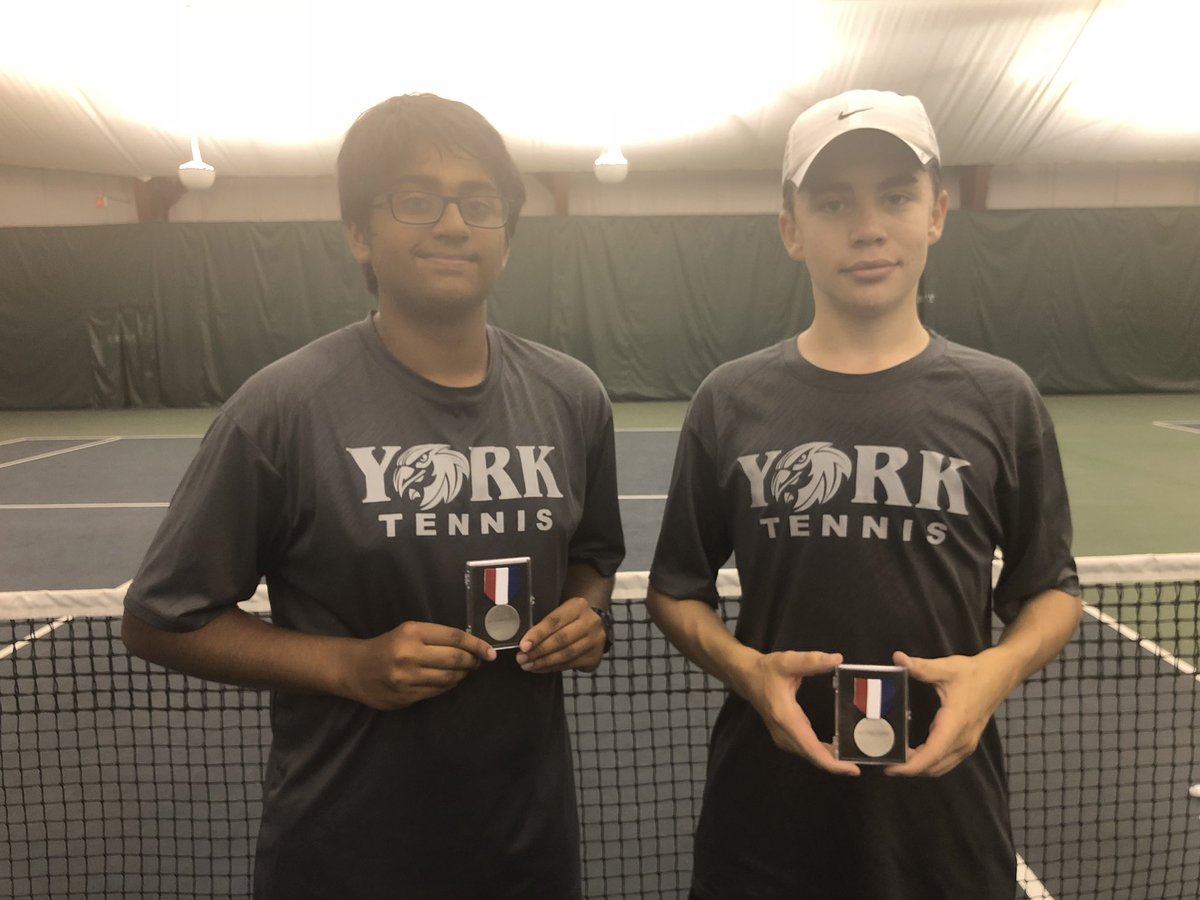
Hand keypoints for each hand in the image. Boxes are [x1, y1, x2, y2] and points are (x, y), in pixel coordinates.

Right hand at [347, 621, 495, 709]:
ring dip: (462, 675)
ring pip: (449, 679)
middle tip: (478, 662)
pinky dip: (448, 686)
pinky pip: (436, 692)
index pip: (454, 638)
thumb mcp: (408, 632)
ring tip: (465, 671)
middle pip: (455, 660)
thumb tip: (471, 647)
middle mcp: (409, 654)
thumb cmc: (387, 646)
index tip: (490, 652)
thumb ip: (436, 637)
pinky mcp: (404, 697)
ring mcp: (406, 679)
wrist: (354, 669)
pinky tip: (449, 681)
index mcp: (412, 632)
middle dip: (472, 662)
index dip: (477, 645)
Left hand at [516, 597, 606, 673]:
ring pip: (566, 655)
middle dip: (538, 651)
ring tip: (528, 665)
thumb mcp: (562, 612)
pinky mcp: (594, 657)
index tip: (523, 645)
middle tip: (522, 658)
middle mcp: (590, 623)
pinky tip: (540, 668)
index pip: (554, 621)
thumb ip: (546, 624)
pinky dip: (552, 668)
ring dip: (544, 662)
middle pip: (561, 639)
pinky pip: (570, 665)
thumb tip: (525, 642)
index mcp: (578, 607)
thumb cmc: (571, 618)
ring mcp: (595, 641)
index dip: (537, 634)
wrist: (595, 625)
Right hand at [740, 650, 859, 775]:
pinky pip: (806, 750)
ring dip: (830, 759)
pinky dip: (821, 753)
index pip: (812, 749)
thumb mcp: (789, 661)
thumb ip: (812, 660)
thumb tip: (838, 659)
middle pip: (813, 757)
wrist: (747, 676)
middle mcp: (784, 734)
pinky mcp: (784, 736)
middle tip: (864, 759)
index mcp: (786, 719)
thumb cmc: (767, 670)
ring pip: (810, 755)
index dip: (833, 763)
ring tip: (854, 755)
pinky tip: (836, 749)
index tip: (854, 769)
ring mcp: (782, 737)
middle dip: (837, 763)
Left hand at [886, 649, 1012, 776]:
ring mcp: (967, 744)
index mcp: (956, 723)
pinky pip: (945, 760)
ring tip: (896, 759)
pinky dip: (929, 762)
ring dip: (919, 768)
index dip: (911, 765)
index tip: (891, 768)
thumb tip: (897, 658)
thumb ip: (921, 667)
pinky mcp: (967, 743)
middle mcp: (963, 739)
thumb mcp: (946, 668)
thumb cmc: (973, 673)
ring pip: (940, 766)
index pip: (932, 753)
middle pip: (934, 766)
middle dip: (909, 769)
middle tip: (885, 761)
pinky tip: (913, 754)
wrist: (999, 677)